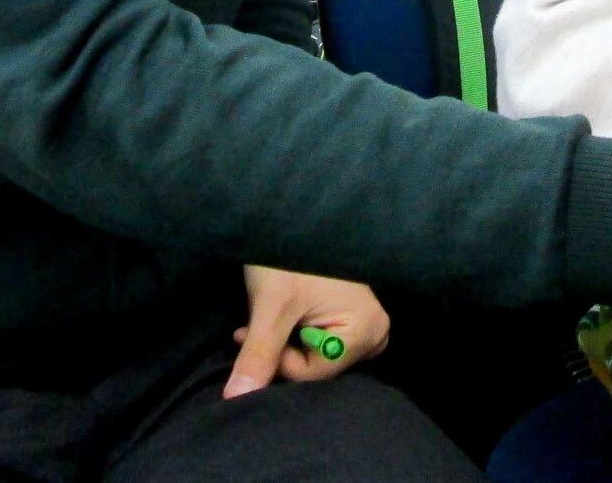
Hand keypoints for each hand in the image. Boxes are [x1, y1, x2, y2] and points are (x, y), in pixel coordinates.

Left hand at [224, 266, 388, 397]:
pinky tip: (279, 314)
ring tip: (265, 316)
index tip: (251, 332)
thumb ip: (259, 355)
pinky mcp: (349, 312)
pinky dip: (294, 334)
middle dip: (281, 352)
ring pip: (315, 355)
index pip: (315, 374)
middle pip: (319, 367)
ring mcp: (364, 320)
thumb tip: (236, 400)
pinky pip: (320, 340)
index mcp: (368, 329)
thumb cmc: (287, 254)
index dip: (279, 360)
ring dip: (284, 344)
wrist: (286, 211)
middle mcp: (375, 329)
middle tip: (253, 325)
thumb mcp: (271, 306)